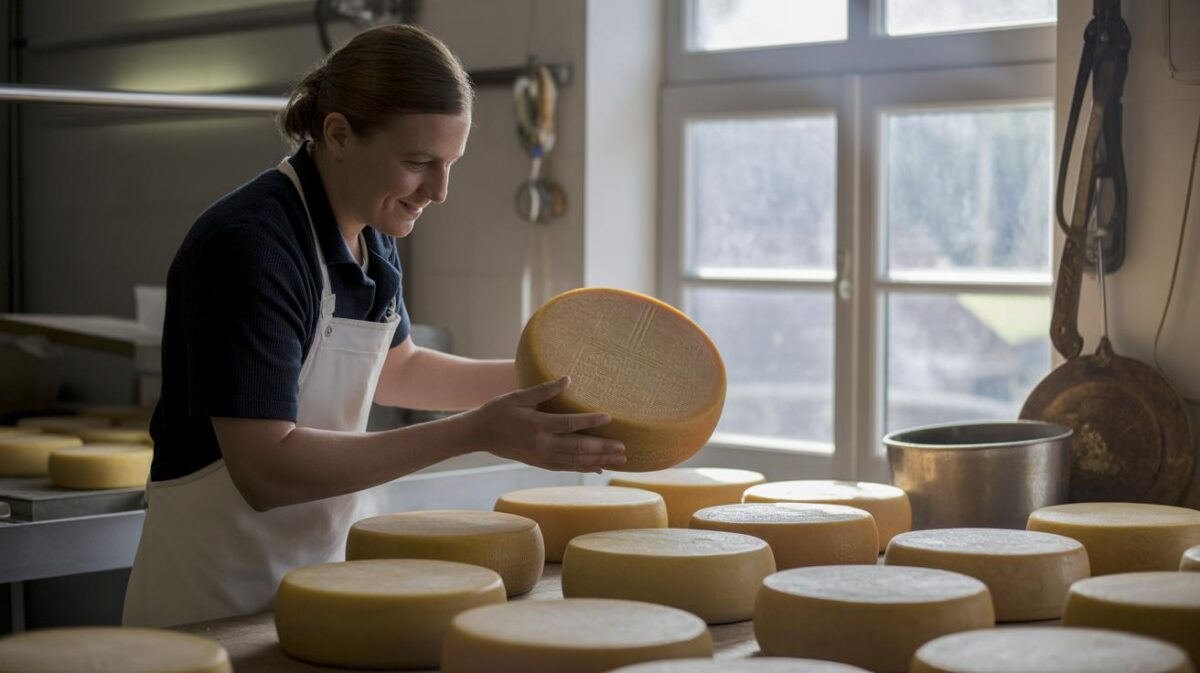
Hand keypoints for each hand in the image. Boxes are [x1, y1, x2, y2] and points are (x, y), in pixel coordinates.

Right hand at [467, 376, 625, 472]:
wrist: (478, 435)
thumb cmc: (498, 411)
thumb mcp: (519, 396)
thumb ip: (544, 390)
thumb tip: (568, 379)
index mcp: (538, 426)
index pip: (570, 424)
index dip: (590, 421)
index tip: (609, 417)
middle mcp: (542, 445)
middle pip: (578, 448)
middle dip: (603, 448)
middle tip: (624, 447)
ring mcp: (542, 457)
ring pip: (576, 461)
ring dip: (599, 460)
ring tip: (620, 459)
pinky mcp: (540, 463)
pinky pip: (566, 468)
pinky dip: (584, 468)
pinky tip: (599, 467)